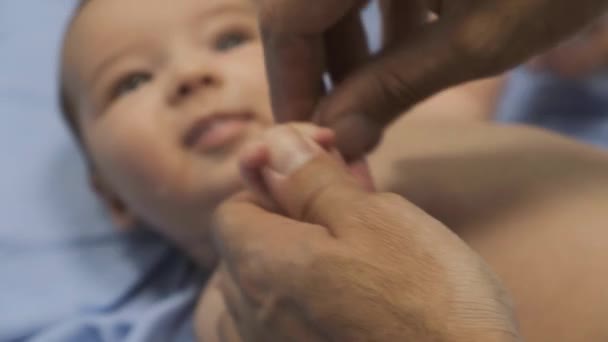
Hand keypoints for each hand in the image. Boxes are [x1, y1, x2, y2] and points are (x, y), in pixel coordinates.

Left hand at [211, 124, 519, 340]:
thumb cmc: (428, 301)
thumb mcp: (373, 219)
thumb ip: (310, 180)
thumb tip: (273, 144)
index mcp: (260, 267)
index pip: (233, 209)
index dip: (275, 184)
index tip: (321, 172)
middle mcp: (250, 318)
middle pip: (249, 249)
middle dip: (291, 216)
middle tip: (350, 199)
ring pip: (264, 289)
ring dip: (297, 255)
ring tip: (349, 244)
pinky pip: (277, 327)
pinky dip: (299, 299)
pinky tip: (335, 291)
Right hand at [253, 0, 607, 158]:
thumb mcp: (482, 36)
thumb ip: (397, 86)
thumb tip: (339, 137)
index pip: (286, 17)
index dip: (290, 84)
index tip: (305, 139)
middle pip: (301, 3)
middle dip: (319, 67)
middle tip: (342, 125)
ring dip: (347, 42)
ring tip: (376, 95)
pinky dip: (377, 10)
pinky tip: (409, 40)